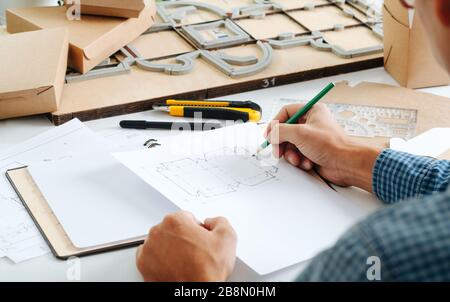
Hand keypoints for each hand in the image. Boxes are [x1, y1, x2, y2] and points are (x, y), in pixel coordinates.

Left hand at [136, 211, 236, 281]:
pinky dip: (160, 261)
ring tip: (185, 261)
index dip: (197, 229)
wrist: (197, 291)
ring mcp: (148, 249)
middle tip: (195, 252)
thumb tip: (212, 222)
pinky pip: (151, 257)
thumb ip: (219, 221)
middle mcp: (157, 232)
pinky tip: (173, 267)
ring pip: (161, 242)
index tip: (200, 240)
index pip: (187, 217)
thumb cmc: (207, 269)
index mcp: (174, 221)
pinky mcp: (143, 265)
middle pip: (172, 229)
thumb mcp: (227, 237)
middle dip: (183, 238)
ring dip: (171, 248)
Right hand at [265, 103, 380, 191]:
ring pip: (289, 145)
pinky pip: (296, 154)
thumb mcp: (300, 133)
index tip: (269, 135)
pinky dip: (299, 160)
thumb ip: (280, 131)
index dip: (275, 123)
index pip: (286, 112)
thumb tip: (270, 134)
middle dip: (282, 143)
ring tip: (297, 159)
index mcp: (312, 111)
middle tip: (278, 151)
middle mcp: (311, 123)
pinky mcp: (312, 152)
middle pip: (286, 131)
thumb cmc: (331, 145)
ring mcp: (311, 138)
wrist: (346, 164)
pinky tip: (307, 163)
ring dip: (291, 154)